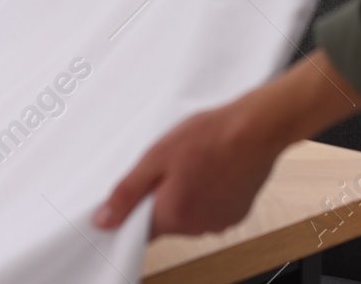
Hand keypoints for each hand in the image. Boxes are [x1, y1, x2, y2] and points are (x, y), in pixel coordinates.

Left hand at [93, 50, 360, 236]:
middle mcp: (197, 227)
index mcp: (173, 216)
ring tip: (193, 162)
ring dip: (185, 194)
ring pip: (189, 214)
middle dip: (161, 196)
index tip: (136, 193)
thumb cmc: (210, 136)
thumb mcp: (156, 156)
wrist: (256, 128)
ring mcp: (220, 222)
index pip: (140, 233)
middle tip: (168, 165)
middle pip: (165, 220)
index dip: (133, 213)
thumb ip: (127, 192)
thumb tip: (104, 220)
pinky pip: (211, 209)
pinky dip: (208, 193)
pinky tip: (212, 168)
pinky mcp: (237, 213)